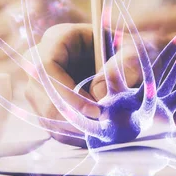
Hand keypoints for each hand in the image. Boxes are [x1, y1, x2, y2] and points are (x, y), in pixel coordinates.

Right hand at [24, 23, 175, 144]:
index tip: (96, 110)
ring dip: (72, 130)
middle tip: (101, 129)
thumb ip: (122, 68)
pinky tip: (97, 137)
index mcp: (61, 38)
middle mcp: (43, 60)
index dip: (66, 92)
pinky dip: (72, 137)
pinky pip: (51, 127)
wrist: (136, 68)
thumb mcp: (137, 53)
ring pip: (43, 113)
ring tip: (105, 134)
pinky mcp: (49, 106)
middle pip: (38, 93)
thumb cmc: (136, 53)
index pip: (46, 66)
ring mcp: (42, 85)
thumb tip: (97, 96)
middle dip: (68, 116)